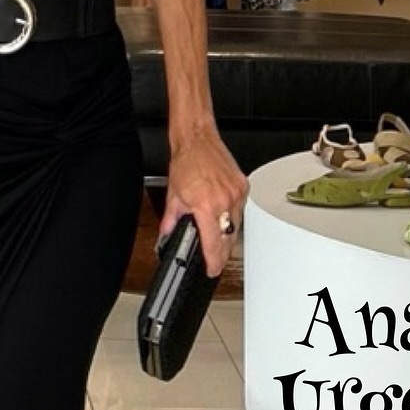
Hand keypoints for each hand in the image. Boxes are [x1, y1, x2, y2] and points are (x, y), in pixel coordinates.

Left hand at [157, 131, 248, 277]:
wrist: (197, 140)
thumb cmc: (186, 162)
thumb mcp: (173, 196)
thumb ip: (171, 220)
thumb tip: (167, 234)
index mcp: (206, 206)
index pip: (214, 243)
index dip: (214, 261)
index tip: (212, 269)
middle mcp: (225, 201)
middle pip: (228, 238)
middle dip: (221, 252)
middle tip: (215, 259)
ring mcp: (236, 193)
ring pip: (236, 225)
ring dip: (227, 234)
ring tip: (217, 238)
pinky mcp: (242, 186)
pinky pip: (240, 210)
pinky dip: (232, 216)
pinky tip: (223, 217)